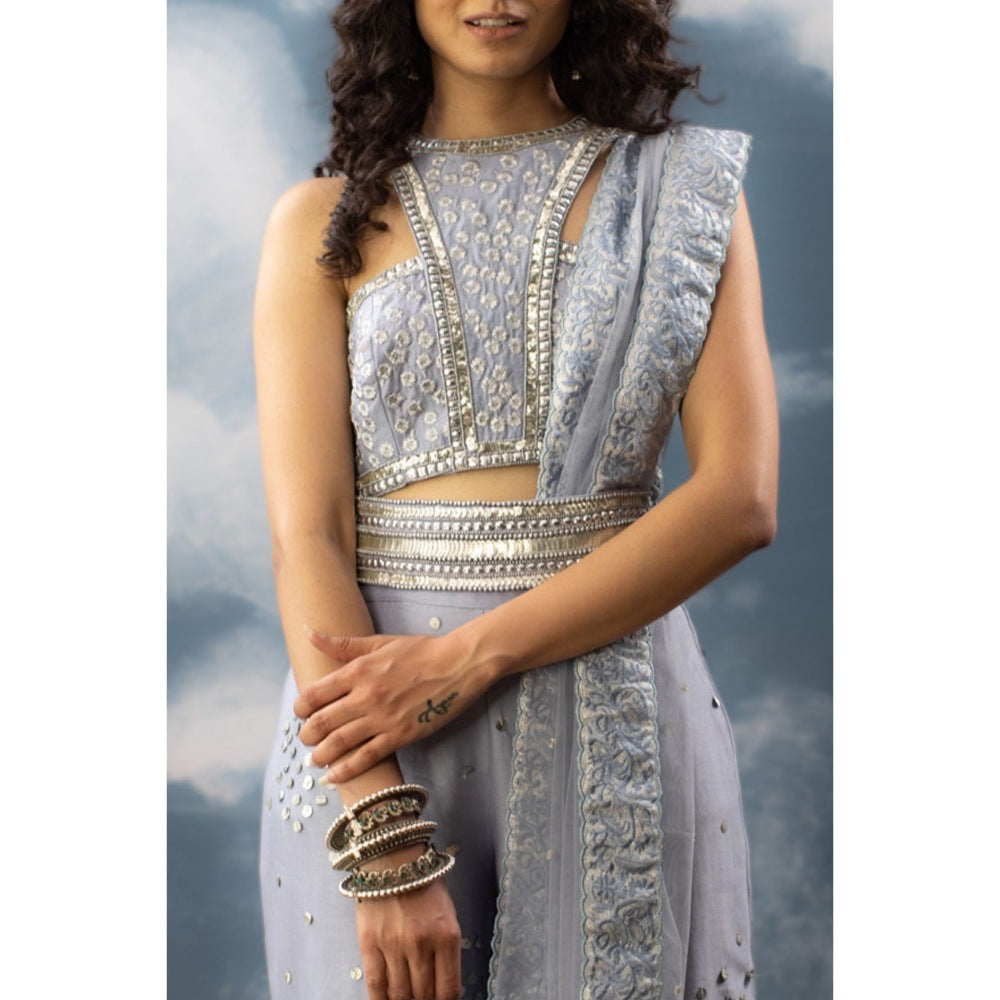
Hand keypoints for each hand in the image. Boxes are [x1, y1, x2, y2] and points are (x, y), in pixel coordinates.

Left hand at [294, 630, 491, 782]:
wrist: (458, 665)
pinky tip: (332, 777)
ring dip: (320, 754)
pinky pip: (366, 758)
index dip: (301, 707)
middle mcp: (366, 696)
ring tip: (315, 759)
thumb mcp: (380, 642)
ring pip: (339, 743)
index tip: (302, 712)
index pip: (314, 694)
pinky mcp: (400, 736)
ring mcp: (382, 718)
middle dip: (307, 734)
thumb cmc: (421, 651)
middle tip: (307, 738)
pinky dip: (345, 770)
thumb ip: (343, 644)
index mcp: (358, 671)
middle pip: (321, 722)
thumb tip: (310, 632)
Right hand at [353, 853, 461, 999]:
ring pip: (400, 995)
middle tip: (423, 998)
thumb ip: (446, 949)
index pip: (449, 990)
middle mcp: (422, 945)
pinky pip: (376, 985)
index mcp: (447, 936)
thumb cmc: (424, 884)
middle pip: (424, 996)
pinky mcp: (370, 944)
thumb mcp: (447, 914)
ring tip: (406, 998)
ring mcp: (394, 946)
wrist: (393, 859)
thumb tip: (441, 985)